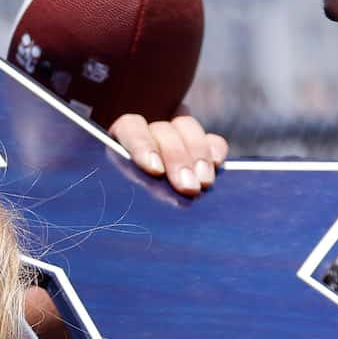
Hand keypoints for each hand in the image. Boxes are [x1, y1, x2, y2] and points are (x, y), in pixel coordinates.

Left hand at [110, 111, 227, 194]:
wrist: (144, 211)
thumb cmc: (125, 201)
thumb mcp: (122, 193)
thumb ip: (128, 189)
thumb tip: (136, 202)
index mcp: (120, 136)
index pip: (130, 127)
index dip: (142, 145)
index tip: (155, 169)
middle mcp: (147, 128)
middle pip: (163, 131)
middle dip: (177, 159)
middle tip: (188, 187)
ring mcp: (174, 131)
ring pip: (187, 128)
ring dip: (198, 155)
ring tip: (204, 182)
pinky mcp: (199, 142)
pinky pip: (210, 139)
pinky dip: (214, 149)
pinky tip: (217, 164)